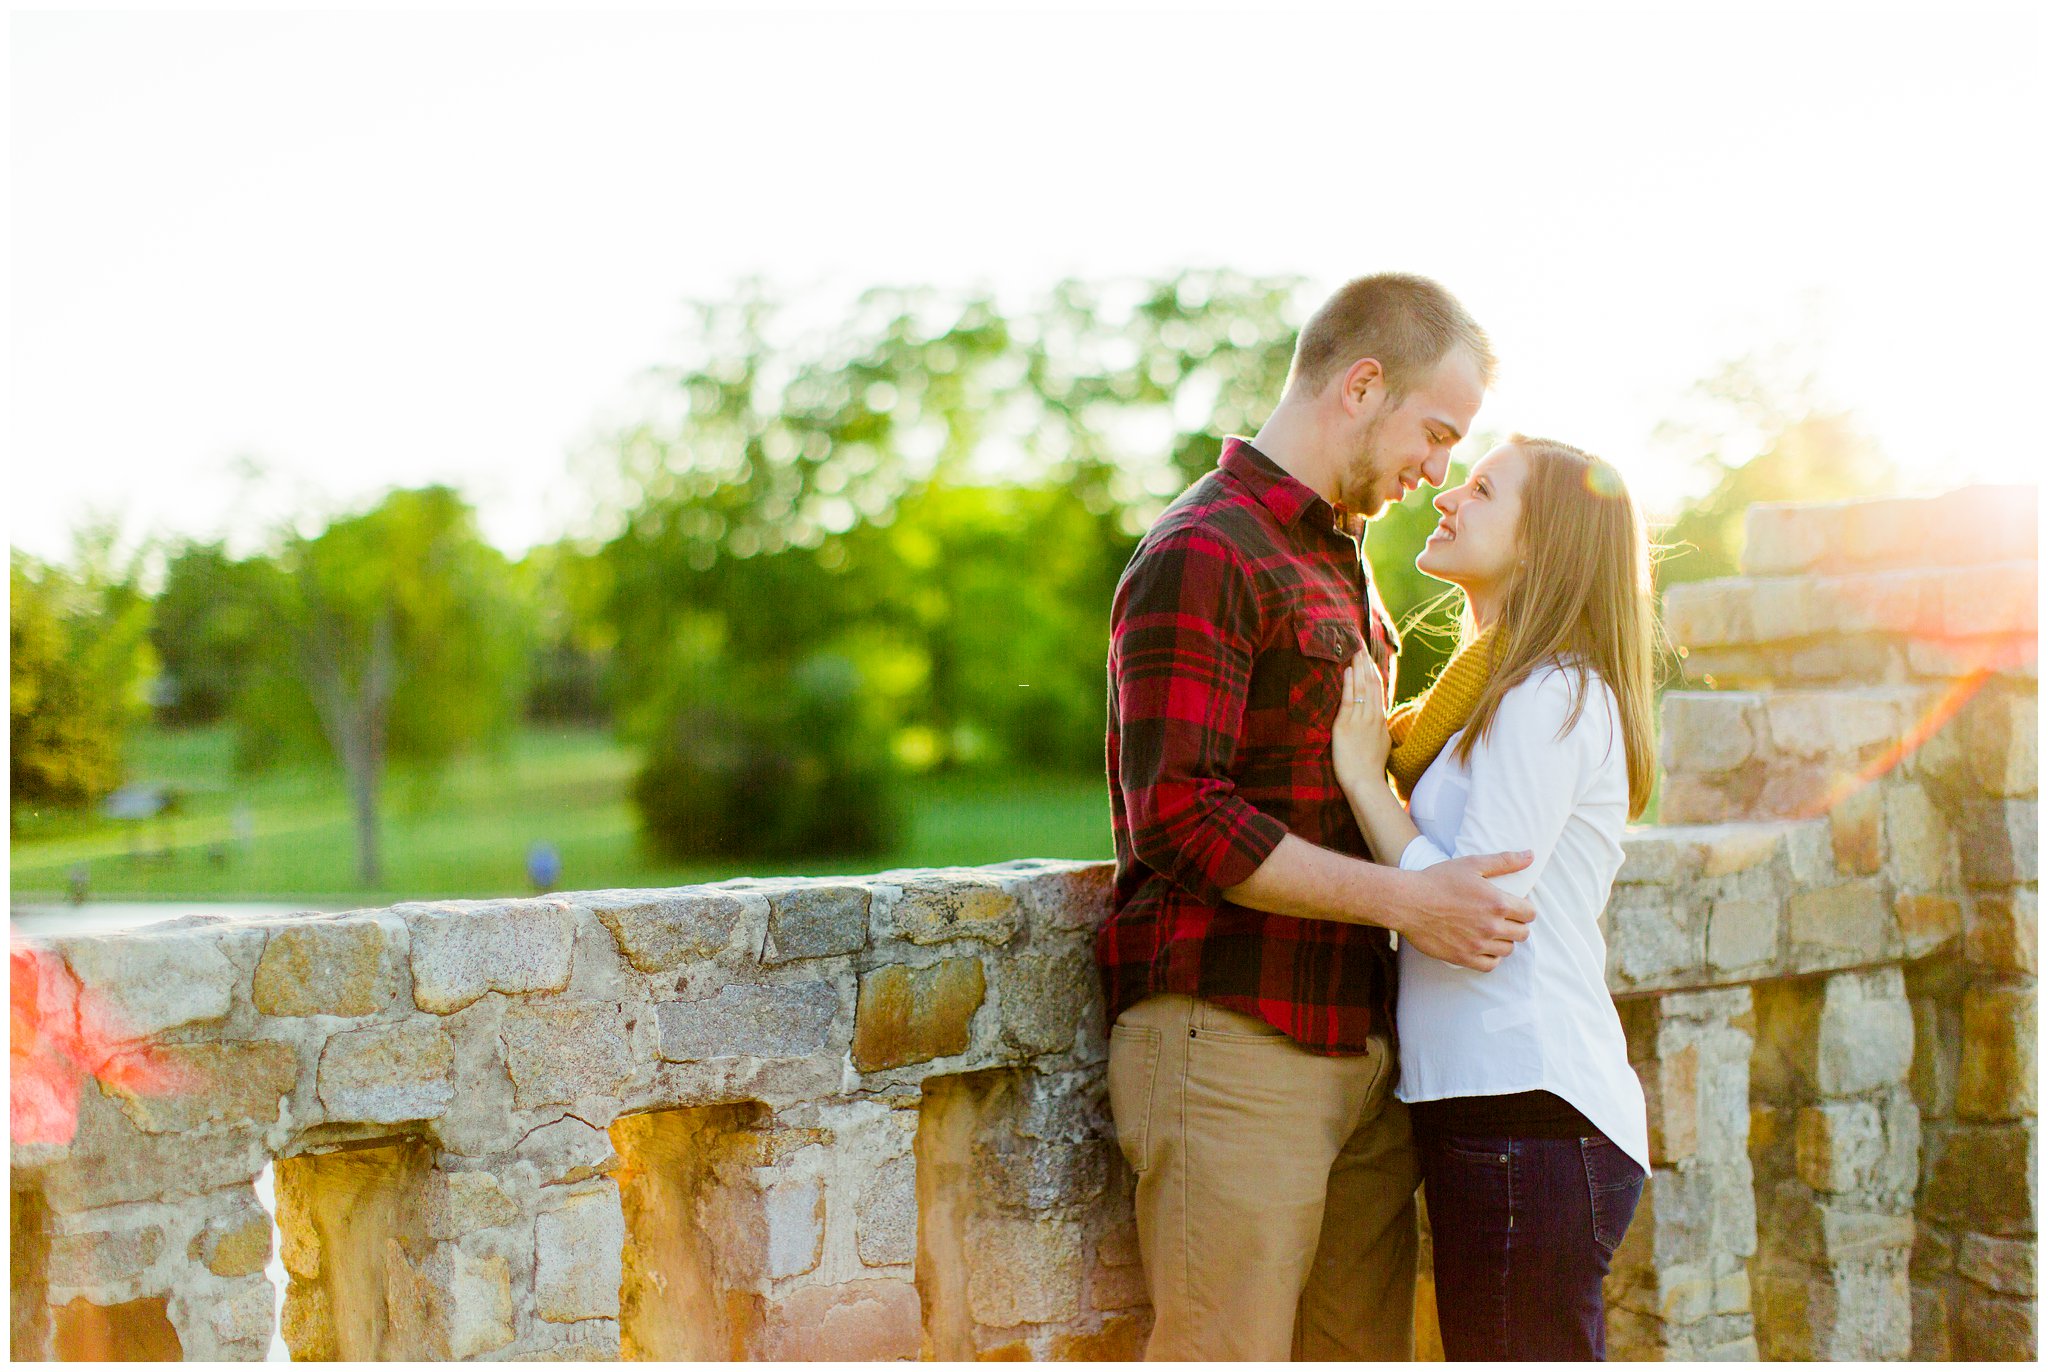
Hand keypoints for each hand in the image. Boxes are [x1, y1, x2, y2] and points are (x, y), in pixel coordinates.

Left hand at [1331, 650, 1391, 785]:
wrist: (1365, 783)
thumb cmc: (1370, 770)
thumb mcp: (1381, 746)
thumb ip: (1379, 732)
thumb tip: (1379, 726)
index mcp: (1381, 721)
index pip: (1378, 692)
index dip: (1374, 674)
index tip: (1371, 660)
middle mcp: (1373, 717)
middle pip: (1371, 685)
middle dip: (1367, 664)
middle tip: (1362, 647)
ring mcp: (1360, 720)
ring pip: (1361, 688)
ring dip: (1358, 668)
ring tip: (1355, 651)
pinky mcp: (1346, 725)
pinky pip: (1348, 699)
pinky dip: (1348, 683)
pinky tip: (1347, 670)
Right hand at [1397, 851, 1536, 970]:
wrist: (1407, 901)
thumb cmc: (1438, 880)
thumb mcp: (1472, 864)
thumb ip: (1504, 861)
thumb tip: (1530, 855)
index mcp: (1497, 903)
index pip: (1530, 914)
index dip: (1525, 908)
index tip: (1514, 905)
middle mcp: (1491, 926)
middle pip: (1522, 933)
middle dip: (1516, 924)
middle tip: (1502, 918)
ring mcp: (1477, 944)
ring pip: (1508, 949)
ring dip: (1504, 940)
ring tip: (1491, 930)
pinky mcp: (1463, 957)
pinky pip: (1490, 965)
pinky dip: (1491, 957)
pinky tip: (1483, 946)